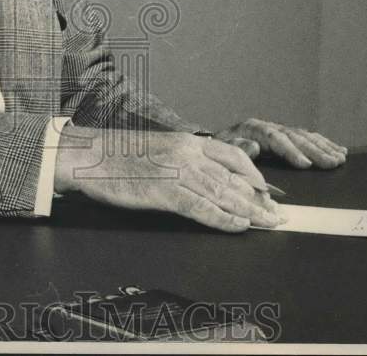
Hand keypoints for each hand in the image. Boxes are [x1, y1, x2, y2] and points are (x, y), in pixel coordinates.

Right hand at [53, 125, 286, 231]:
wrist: (88, 155)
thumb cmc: (118, 155)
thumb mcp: (158, 149)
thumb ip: (184, 160)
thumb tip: (207, 179)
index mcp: (187, 141)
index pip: (233, 156)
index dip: (255, 176)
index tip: (268, 191)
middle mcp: (187, 153)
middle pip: (233, 178)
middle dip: (259, 199)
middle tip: (278, 215)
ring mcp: (176, 172)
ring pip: (223, 193)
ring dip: (250, 211)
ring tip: (268, 224)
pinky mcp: (163, 191)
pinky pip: (201, 208)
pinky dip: (223, 219)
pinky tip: (238, 226)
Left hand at [215, 118, 346, 168]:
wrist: (213, 141)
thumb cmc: (218, 149)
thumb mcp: (222, 148)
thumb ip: (238, 148)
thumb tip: (254, 146)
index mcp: (253, 128)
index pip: (276, 139)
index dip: (292, 151)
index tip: (306, 164)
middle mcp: (268, 126)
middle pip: (295, 137)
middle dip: (316, 151)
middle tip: (333, 163)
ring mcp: (277, 130)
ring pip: (304, 136)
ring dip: (324, 147)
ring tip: (340, 158)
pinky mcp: (283, 135)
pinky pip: (306, 138)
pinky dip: (323, 144)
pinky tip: (337, 149)